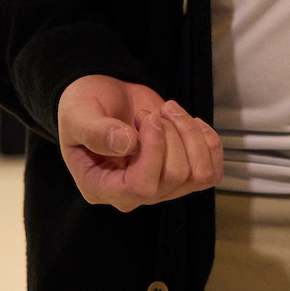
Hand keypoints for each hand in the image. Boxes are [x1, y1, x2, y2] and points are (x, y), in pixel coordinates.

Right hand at [57, 75, 223, 211]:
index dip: (153, 150)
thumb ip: (96, 130)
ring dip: (190, 134)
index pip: (139, 188)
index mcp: (99, 186)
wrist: (107, 96)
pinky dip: (209, 143)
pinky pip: (211, 172)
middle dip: (170, 134)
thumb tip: (127, 144)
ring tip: (167, 112)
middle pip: (174, 176)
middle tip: (151, 112)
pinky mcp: (181, 174)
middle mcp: (131, 194)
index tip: (148, 117)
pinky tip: (191, 122)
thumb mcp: (78, 114)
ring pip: (198, 174)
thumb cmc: (85, 106)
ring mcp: (159, 187)